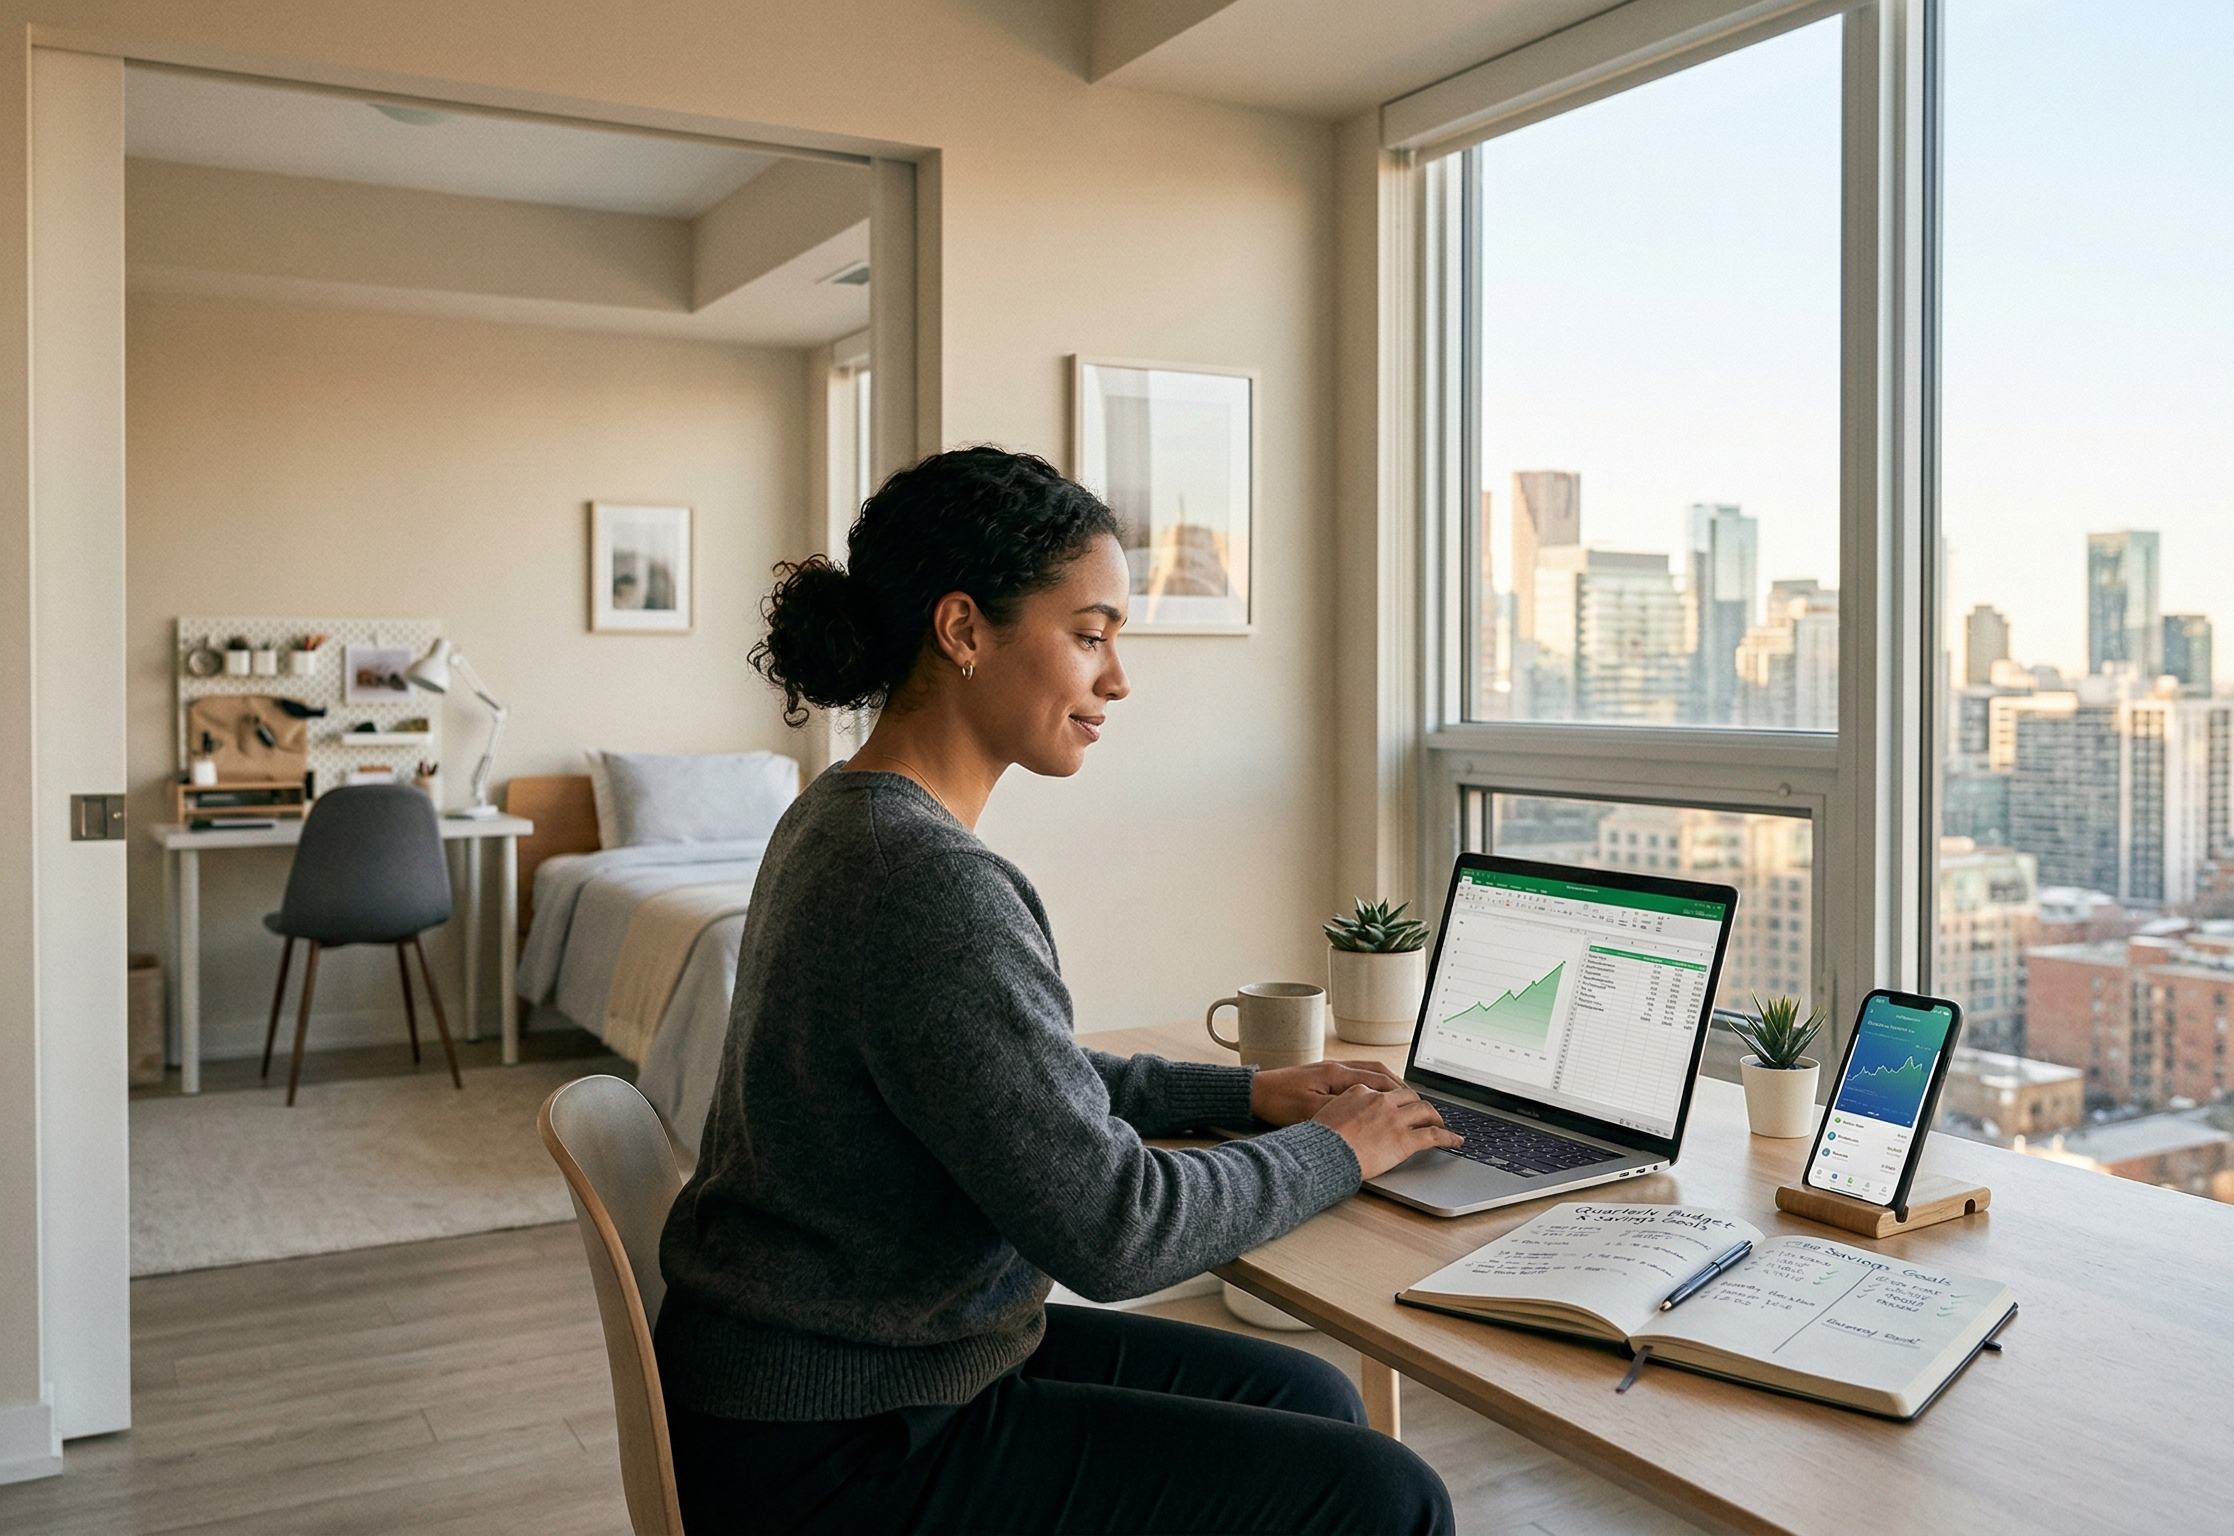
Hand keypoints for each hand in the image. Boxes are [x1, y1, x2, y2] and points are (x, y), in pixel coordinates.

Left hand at [1249, 1059, 1407, 1126]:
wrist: (1254, 1092)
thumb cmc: (1278, 1102)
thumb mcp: (1310, 1112)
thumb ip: (1340, 1113)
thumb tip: (1365, 1119)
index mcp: (1336, 1074)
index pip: (1378, 1081)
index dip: (1400, 1093)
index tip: (1416, 1104)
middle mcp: (1336, 1066)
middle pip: (1379, 1071)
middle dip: (1401, 1086)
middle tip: (1417, 1101)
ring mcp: (1330, 1069)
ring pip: (1369, 1070)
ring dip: (1388, 1082)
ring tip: (1402, 1097)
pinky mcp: (1323, 1074)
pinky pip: (1357, 1074)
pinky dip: (1372, 1082)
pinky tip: (1374, 1094)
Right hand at [1310, 1083, 1461, 1180]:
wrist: (1322, 1153)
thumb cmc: (1319, 1139)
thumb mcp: (1325, 1113)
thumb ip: (1342, 1110)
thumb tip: (1346, 1119)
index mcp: (1360, 1092)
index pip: (1385, 1092)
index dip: (1395, 1100)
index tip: (1399, 1106)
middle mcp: (1381, 1101)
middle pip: (1409, 1096)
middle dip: (1419, 1103)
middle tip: (1424, 1112)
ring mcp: (1394, 1119)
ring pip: (1425, 1110)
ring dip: (1436, 1116)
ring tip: (1441, 1123)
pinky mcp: (1404, 1140)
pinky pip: (1434, 1135)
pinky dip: (1449, 1137)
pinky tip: (1456, 1141)